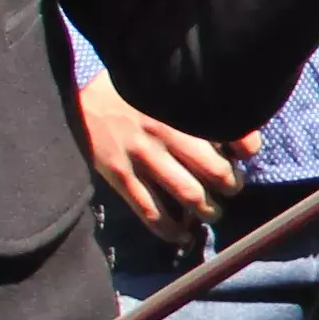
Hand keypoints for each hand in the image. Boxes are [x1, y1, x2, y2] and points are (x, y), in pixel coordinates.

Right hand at [80, 77, 244, 243]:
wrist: (72, 100)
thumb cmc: (124, 91)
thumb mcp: (160, 84)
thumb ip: (193, 99)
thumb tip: (231, 129)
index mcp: (179, 106)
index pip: (228, 130)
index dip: (246, 147)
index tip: (246, 154)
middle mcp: (165, 131)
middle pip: (214, 169)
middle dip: (230, 185)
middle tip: (231, 188)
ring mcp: (141, 155)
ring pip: (187, 193)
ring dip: (207, 210)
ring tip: (212, 213)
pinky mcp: (119, 175)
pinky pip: (149, 210)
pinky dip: (169, 229)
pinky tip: (180, 235)